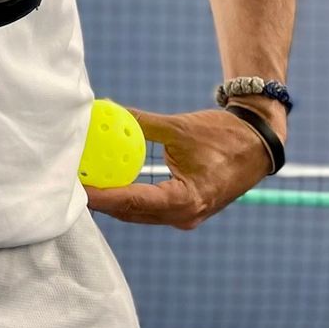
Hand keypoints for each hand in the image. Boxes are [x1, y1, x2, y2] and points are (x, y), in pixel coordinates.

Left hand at [84, 106, 274, 229]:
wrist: (257, 145)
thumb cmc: (223, 135)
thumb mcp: (179, 127)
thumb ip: (142, 123)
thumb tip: (108, 110)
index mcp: (187, 200)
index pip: (134, 202)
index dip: (102, 196)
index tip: (77, 188)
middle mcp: (184, 216)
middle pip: (131, 213)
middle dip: (101, 200)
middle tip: (71, 184)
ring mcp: (185, 217)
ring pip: (139, 214)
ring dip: (112, 200)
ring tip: (83, 184)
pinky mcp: (184, 210)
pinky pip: (149, 208)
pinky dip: (128, 196)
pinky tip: (108, 182)